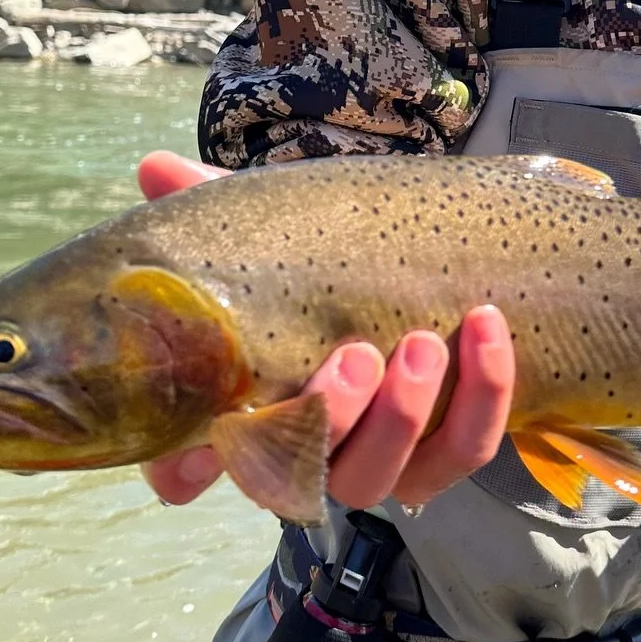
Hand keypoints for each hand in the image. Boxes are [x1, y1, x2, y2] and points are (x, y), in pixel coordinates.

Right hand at [135, 152, 516, 508]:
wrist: (431, 267)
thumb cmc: (330, 258)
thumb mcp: (277, 227)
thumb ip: (217, 202)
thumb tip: (155, 167)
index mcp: (253, 404)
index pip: (195, 464)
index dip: (184, 470)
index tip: (189, 465)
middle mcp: (311, 447)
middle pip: (310, 470)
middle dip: (335, 417)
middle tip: (357, 351)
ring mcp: (378, 457)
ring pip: (387, 474)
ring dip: (407, 414)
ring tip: (426, 341)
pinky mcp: (446, 452)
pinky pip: (467, 448)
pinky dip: (484, 393)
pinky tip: (485, 326)